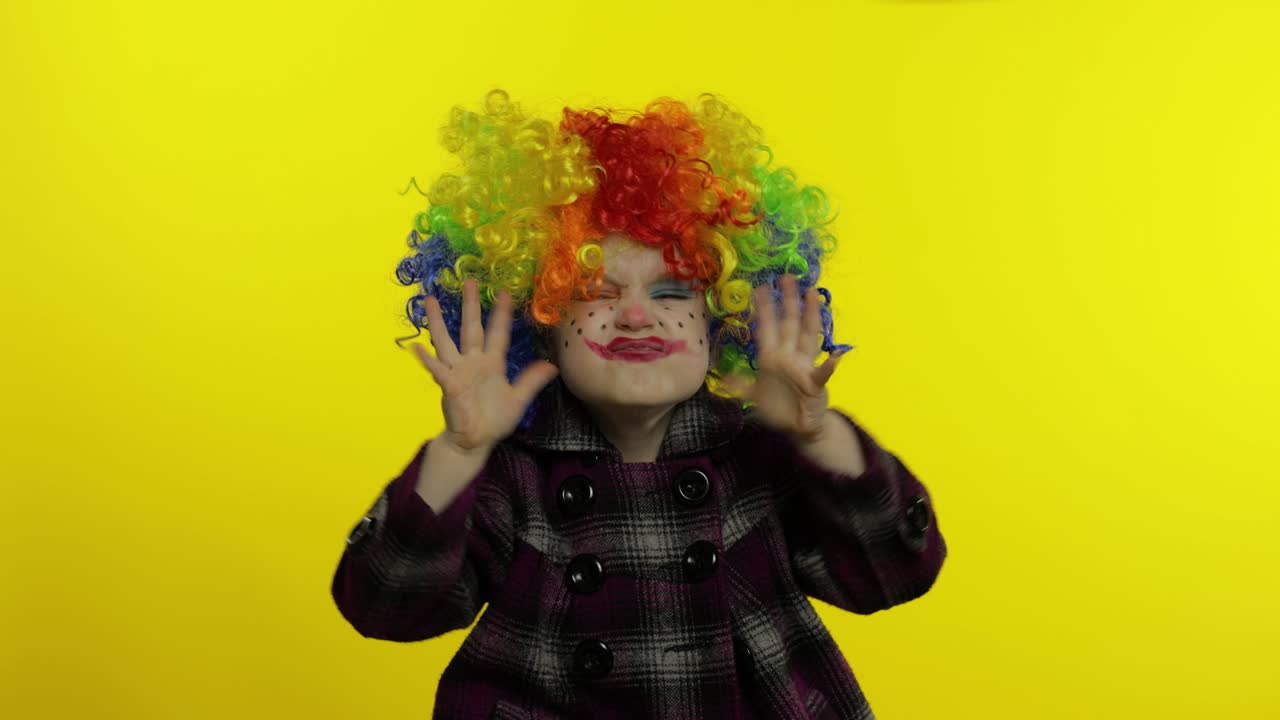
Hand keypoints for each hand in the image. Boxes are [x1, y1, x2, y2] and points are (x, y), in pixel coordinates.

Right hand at [410, 278, 559, 453]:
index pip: (498, 333)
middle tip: (469, 281)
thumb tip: (552, 366)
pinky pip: (437, 370)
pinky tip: (417, 347)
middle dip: (470, 305)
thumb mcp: (518, 399)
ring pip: (446, 341)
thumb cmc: (494, 420)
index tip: (504, 293)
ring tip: (429, 300)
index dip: (501, 314)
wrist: (475, 441)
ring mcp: (458, 371)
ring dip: (437, 322)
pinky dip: (427, 359)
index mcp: (492, 363)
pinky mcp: (448, 385)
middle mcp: (473, 362)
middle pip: (471, 328)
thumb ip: (531, 381)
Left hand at [721, 274, 848, 443]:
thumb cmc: (779, 408)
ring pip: (807, 336)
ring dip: (810, 316)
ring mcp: (804, 367)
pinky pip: (822, 373)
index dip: (764, 309)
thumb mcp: (755, 397)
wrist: (799, 427)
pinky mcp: (815, 383)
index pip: (768, 328)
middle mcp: (789, 356)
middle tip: (786, 277)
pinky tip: (836, 354)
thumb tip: (723, 380)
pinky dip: (829, 365)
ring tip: (812, 295)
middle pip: (789, 324)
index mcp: (772, 358)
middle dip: (787, 301)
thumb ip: (742, 386)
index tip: (760, 288)